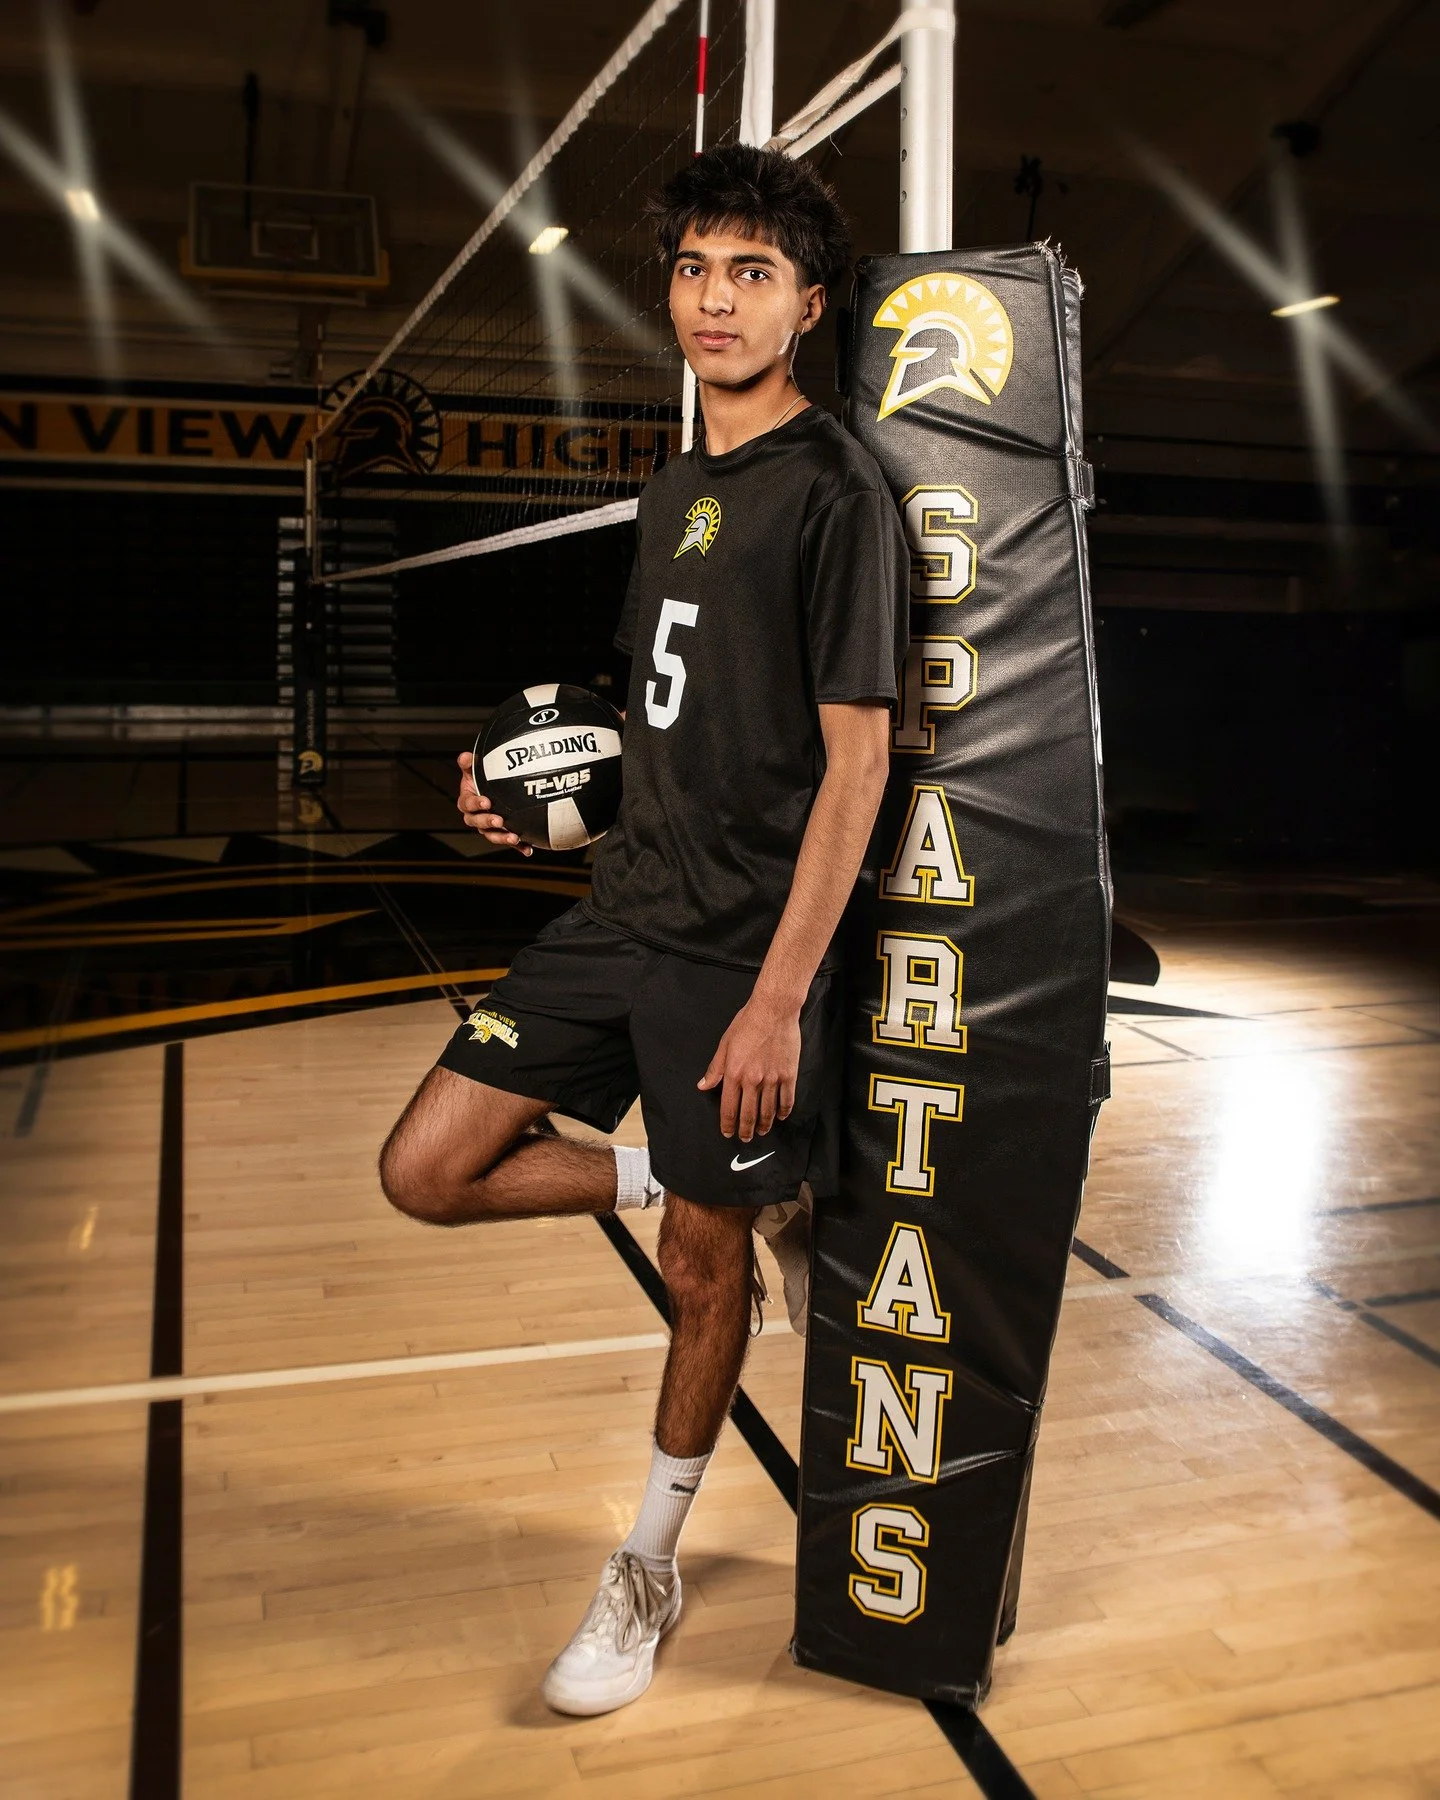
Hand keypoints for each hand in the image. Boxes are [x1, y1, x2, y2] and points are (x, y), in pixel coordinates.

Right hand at [456, 750, 531, 855]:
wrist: (493, 791)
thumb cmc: (481, 779)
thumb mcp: (474, 770)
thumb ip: (469, 764)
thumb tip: (466, 756)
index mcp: (467, 802)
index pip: (468, 804)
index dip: (475, 803)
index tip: (486, 801)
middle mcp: (475, 818)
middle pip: (478, 823)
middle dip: (488, 822)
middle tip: (499, 820)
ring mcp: (489, 828)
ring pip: (493, 836)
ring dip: (503, 838)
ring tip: (514, 838)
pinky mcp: (502, 834)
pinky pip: (509, 843)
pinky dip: (519, 847)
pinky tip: (528, 850)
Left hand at [697, 995, 801, 1141]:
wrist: (773, 1010)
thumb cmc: (747, 1023)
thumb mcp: (725, 1044)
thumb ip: (715, 1069)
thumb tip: (703, 1086)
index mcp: (734, 1074)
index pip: (729, 1108)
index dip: (728, 1124)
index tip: (728, 1132)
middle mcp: (753, 1080)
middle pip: (749, 1114)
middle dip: (746, 1130)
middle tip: (746, 1138)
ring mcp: (772, 1079)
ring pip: (768, 1111)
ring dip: (764, 1124)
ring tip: (762, 1131)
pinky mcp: (789, 1074)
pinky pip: (787, 1099)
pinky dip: (783, 1111)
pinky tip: (780, 1116)